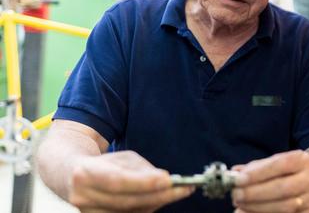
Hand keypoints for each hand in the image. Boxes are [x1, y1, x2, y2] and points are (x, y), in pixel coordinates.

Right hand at [66, 150, 193, 211]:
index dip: (143, 182)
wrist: (67, 175)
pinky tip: (160, 200)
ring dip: (157, 203)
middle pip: (126, 201)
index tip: (168, 180)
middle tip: (183, 188)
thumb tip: (164, 180)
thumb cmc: (100, 163)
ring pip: (128, 212)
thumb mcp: (120, 157)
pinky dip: (147, 209)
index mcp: (85, 173)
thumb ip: (141, 168)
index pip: (118, 181)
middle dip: (158, 195)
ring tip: (177, 192)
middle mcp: (82, 196)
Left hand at [232, 150, 308, 212]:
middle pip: (281, 188)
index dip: (258, 173)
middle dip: (255, 193)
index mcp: (302, 160)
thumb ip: (257, 167)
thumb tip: (234, 173)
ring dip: (258, 207)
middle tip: (236, 194)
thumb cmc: (294, 171)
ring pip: (284, 206)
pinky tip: (250, 212)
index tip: (239, 179)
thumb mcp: (279, 162)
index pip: (280, 164)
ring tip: (240, 204)